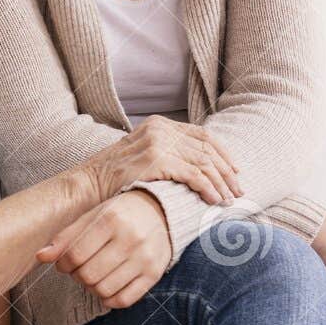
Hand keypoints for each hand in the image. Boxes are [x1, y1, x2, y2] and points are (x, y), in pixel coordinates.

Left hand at [36, 191, 171, 308]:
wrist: (161, 211)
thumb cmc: (118, 214)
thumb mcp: (91, 217)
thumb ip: (65, 237)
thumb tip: (40, 256)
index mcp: (110, 219)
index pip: (75, 254)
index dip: (63, 264)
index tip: (65, 262)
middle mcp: (130, 238)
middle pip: (88, 275)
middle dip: (77, 276)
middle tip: (80, 269)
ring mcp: (144, 258)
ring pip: (104, 290)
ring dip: (91, 288)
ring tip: (93, 276)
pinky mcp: (154, 274)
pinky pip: (125, 300)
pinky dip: (110, 299)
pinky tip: (107, 287)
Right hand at [87, 116, 242, 204]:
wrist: (87, 184)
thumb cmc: (113, 177)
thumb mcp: (141, 155)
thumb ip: (165, 152)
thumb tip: (198, 166)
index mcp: (158, 123)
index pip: (202, 135)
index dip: (222, 154)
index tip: (234, 171)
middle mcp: (160, 129)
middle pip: (206, 149)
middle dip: (226, 172)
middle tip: (238, 190)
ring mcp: (158, 143)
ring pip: (203, 163)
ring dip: (220, 183)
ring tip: (229, 200)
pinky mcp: (156, 160)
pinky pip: (193, 175)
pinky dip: (208, 189)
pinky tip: (214, 201)